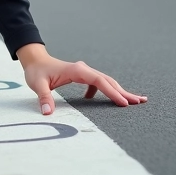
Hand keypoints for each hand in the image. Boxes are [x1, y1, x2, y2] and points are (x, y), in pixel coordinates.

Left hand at [17, 43, 146, 114]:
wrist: (35, 60)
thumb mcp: (38, 84)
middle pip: (108, 81)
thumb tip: (48, 113)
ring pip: (105, 81)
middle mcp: (83, 69)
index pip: (99, 81)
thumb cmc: (37, 71)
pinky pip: (98, 84)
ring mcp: (84, 72)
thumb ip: (44, 98)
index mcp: (77, 70)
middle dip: (124, 92)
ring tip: (133, 101)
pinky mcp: (82, 76)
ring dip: (118, 91)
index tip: (124, 102)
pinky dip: (106, 91)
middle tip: (140, 102)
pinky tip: (107, 100)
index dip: (112, 92)